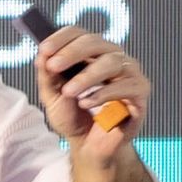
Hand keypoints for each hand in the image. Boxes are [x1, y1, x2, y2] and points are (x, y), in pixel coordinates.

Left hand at [33, 27, 152, 163]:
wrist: (90, 147)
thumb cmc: (74, 118)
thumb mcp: (53, 98)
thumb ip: (48, 78)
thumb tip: (41, 56)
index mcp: (91, 54)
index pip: (79, 34)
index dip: (62, 38)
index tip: (44, 49)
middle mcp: (112, 57)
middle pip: (95, 42)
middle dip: (72, 53)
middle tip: (53, 66)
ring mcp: (129, 72)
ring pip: (112, 62)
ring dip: (87, 76)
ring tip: (69, 91)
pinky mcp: (139, 92)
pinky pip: (125, 86)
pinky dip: (103, 94)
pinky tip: (86, 103)